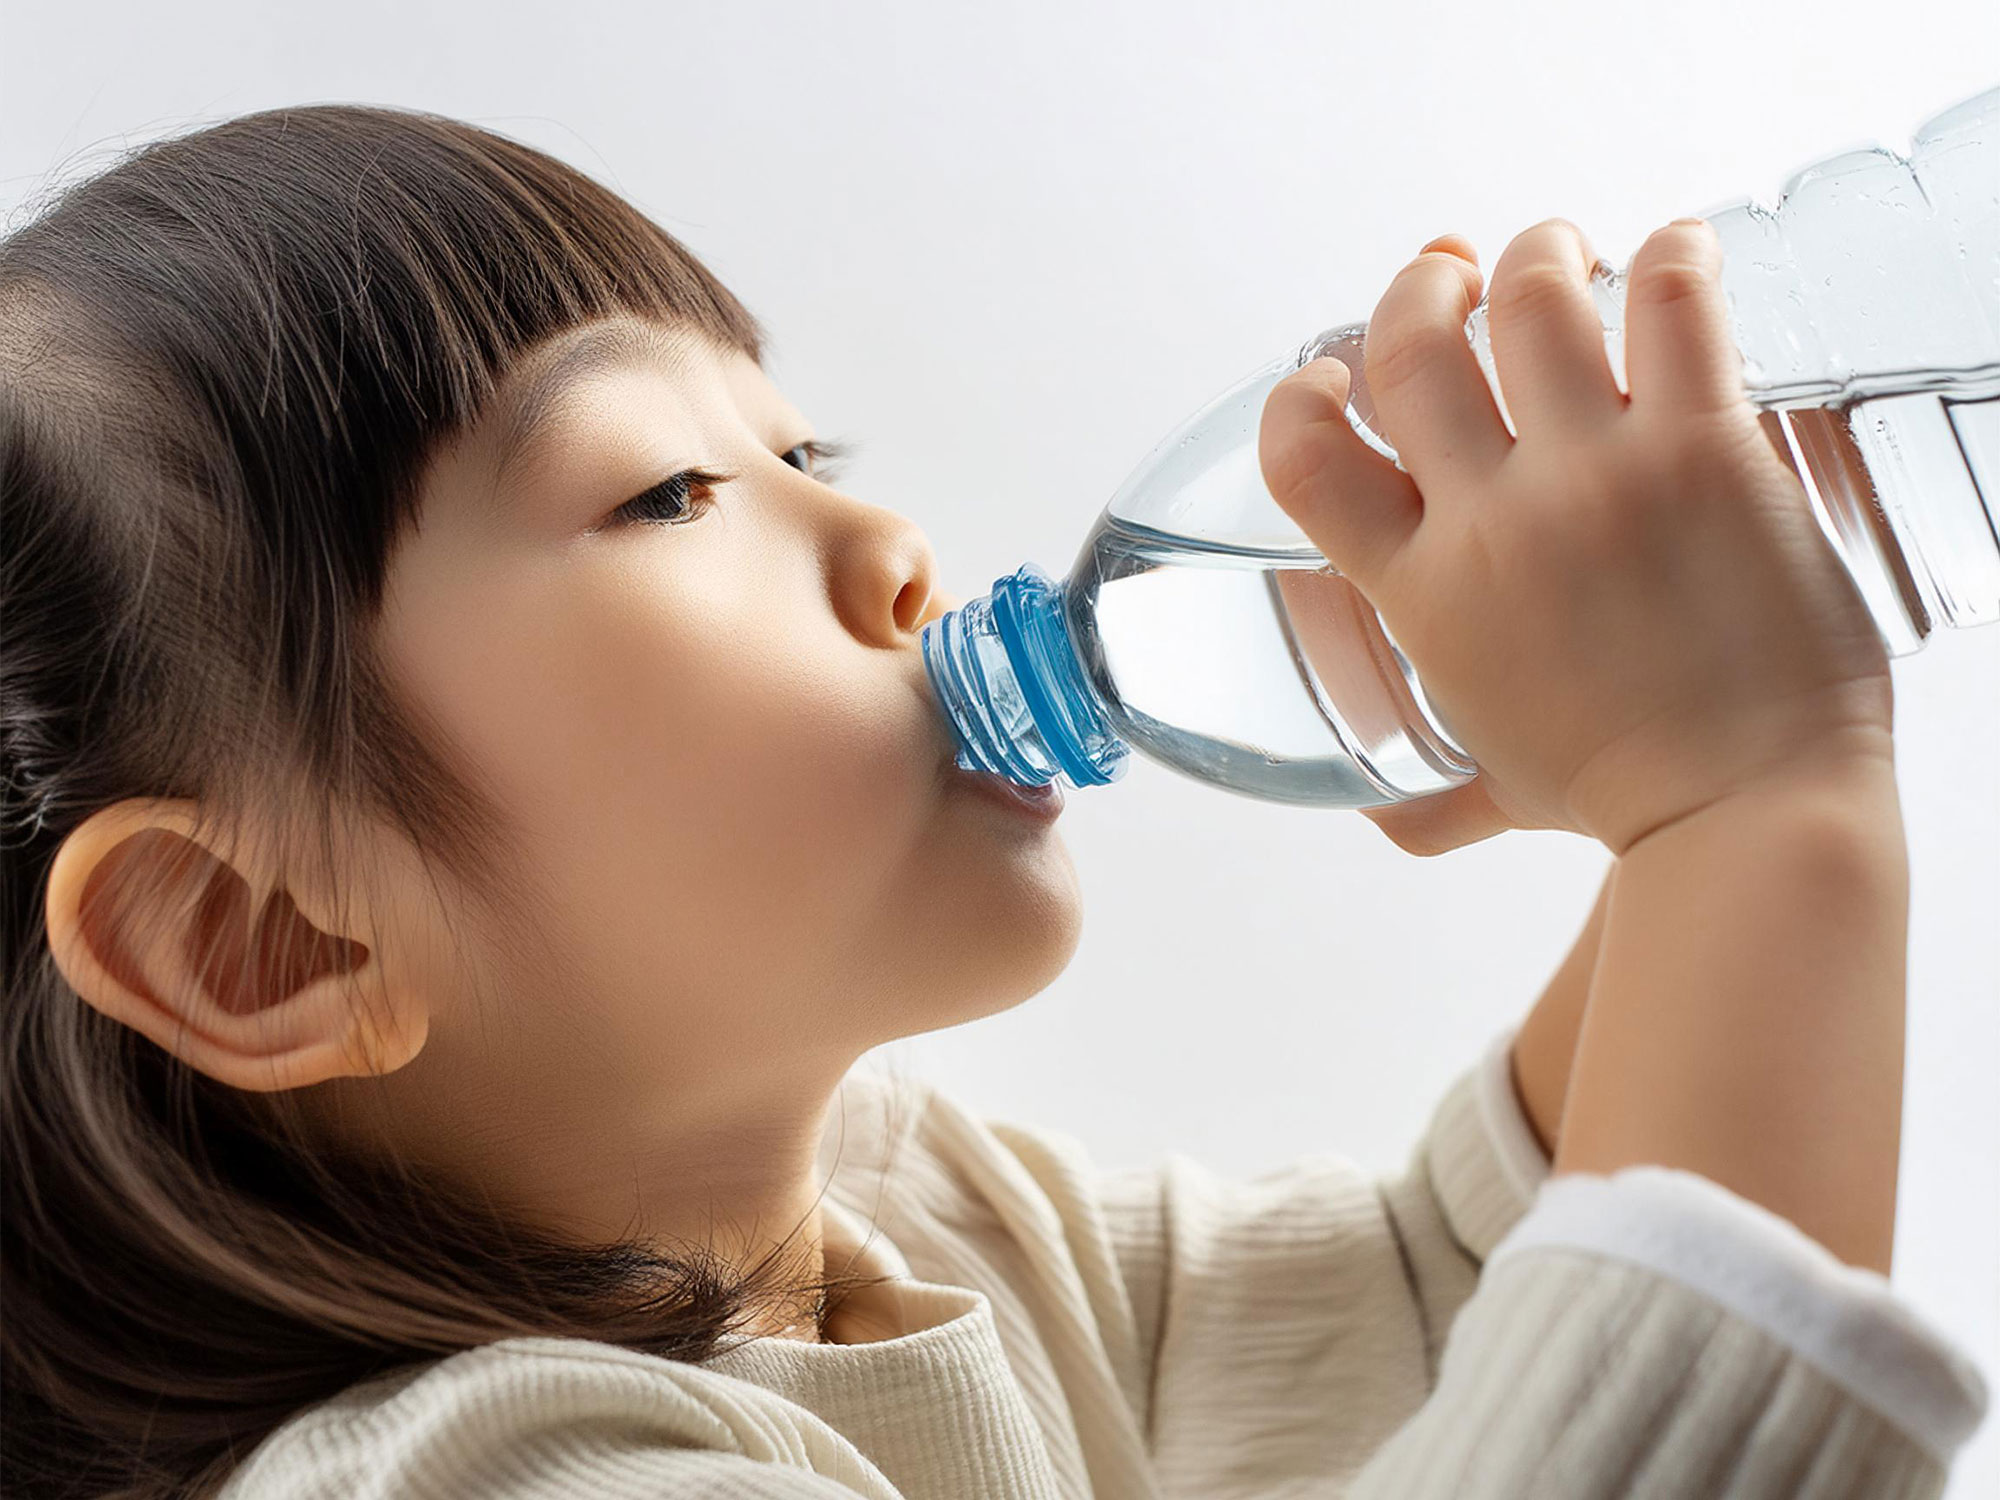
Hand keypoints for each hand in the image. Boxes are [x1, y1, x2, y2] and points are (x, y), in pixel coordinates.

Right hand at [1258, 219, 1895, 856]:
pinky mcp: (1704, 449)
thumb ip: (1423, 800)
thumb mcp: (1488, 789)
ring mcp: (1597, 478)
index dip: (1299, 394)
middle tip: (1457, 278)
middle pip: (1411, 346)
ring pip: (1531, 299)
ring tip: (1560, 256)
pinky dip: (1669, 253)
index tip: (1331, 375)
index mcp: (1419, 593)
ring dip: (1537, 254)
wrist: (1749, 813)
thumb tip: (1378, 819)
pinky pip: (1671, 303)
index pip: (1304, 458)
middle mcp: (1490, 522)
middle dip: (1421, 287)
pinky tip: (1675, 250)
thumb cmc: (1622, 799)